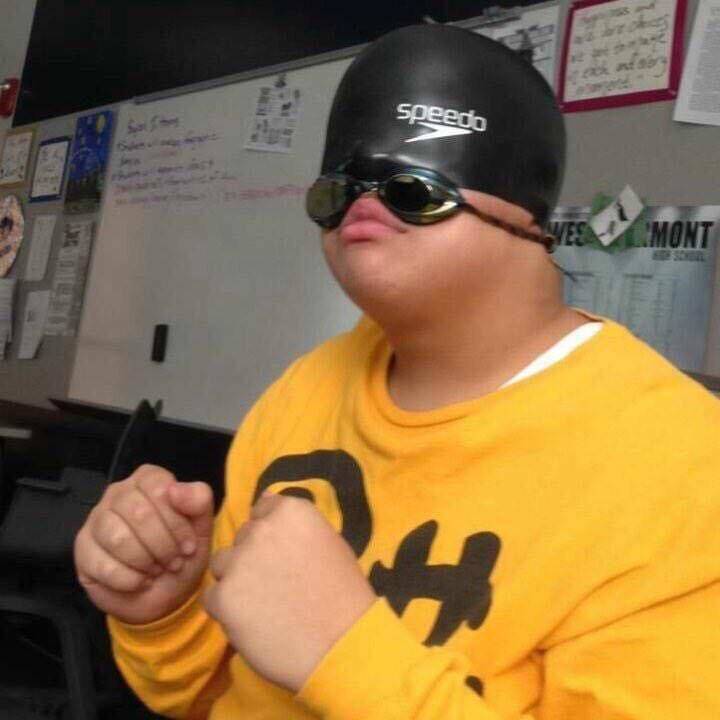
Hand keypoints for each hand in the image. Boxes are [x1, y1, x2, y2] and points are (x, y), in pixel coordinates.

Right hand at [74, 464, 214, 624]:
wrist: (165, 593)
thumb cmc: (182, 552)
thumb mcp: (202, 527)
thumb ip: (198, 500)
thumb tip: (176, 489)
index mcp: (148, 479)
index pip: (159, 488)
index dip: (177, 522)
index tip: (189, 546)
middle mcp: (118, 492)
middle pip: (138, 513)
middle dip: (163, 545)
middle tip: (174, 563)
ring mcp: (96, 519)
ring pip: (118, 538)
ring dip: (145, 562)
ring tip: (157, 570)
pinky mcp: (82, 549)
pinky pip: (102, 564)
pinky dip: (129, 580)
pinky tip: (140, 581)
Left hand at [202, 492, 376, 692]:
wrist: (341, 644)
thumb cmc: (344, 593)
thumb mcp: (328, 542)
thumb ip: (294, 523)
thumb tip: (266, 503)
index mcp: (290, 511)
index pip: (263, 510)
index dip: (271, 535)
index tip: (284, 555)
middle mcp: (261, 529)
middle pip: (243, 537)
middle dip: (253, 556)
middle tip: (277, 584)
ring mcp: (239, 562)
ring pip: (222, 564)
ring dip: (236, 579)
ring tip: (262, 604)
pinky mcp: (224, 597)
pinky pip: (213, 597)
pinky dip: (227, 610)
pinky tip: (253, 621)